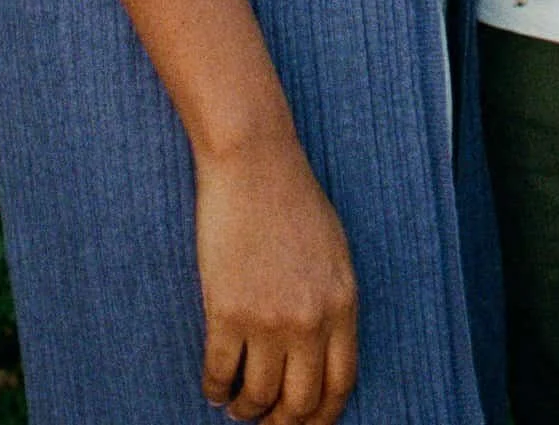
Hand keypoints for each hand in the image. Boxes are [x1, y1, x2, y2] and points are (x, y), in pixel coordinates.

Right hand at [196, 126, 357, 423]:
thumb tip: (319, 358)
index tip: (304, 423)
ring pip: (257, 397)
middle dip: (282, 423)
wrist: (254, 161)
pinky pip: (220, 373)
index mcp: (343, 304)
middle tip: (266, 422)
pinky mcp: (227, 311)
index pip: (339, 385)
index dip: (320, 416)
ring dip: (245, 409)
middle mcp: (311, 320)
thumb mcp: (333, 254)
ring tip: (238, 405)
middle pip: (300, 403)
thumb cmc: (292, 200)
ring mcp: (268, 318)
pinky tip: (215, 387)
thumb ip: (332, 306)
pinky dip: (215, 389)